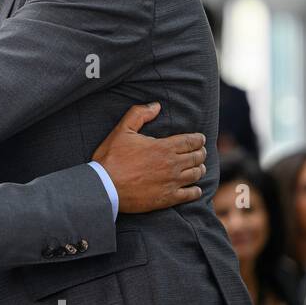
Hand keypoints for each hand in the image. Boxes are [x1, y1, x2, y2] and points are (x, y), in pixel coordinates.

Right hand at [91, 102, 206, 212]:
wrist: (104, 187)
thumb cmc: (111, 158)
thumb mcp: (121, 130)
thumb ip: (139, 114)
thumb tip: (156, 106)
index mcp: (164, 147)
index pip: (191, 141)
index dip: (198, 139)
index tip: (200, 139)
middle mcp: (172, 164)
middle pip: (197, 157)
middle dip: (200, 152)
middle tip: (200, 152)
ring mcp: (171, 182)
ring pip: (196, 174)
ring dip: (199, 169)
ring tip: (198, 167)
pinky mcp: (167, 198)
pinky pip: (190, 194)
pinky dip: (195, 190)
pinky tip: (194, 188)